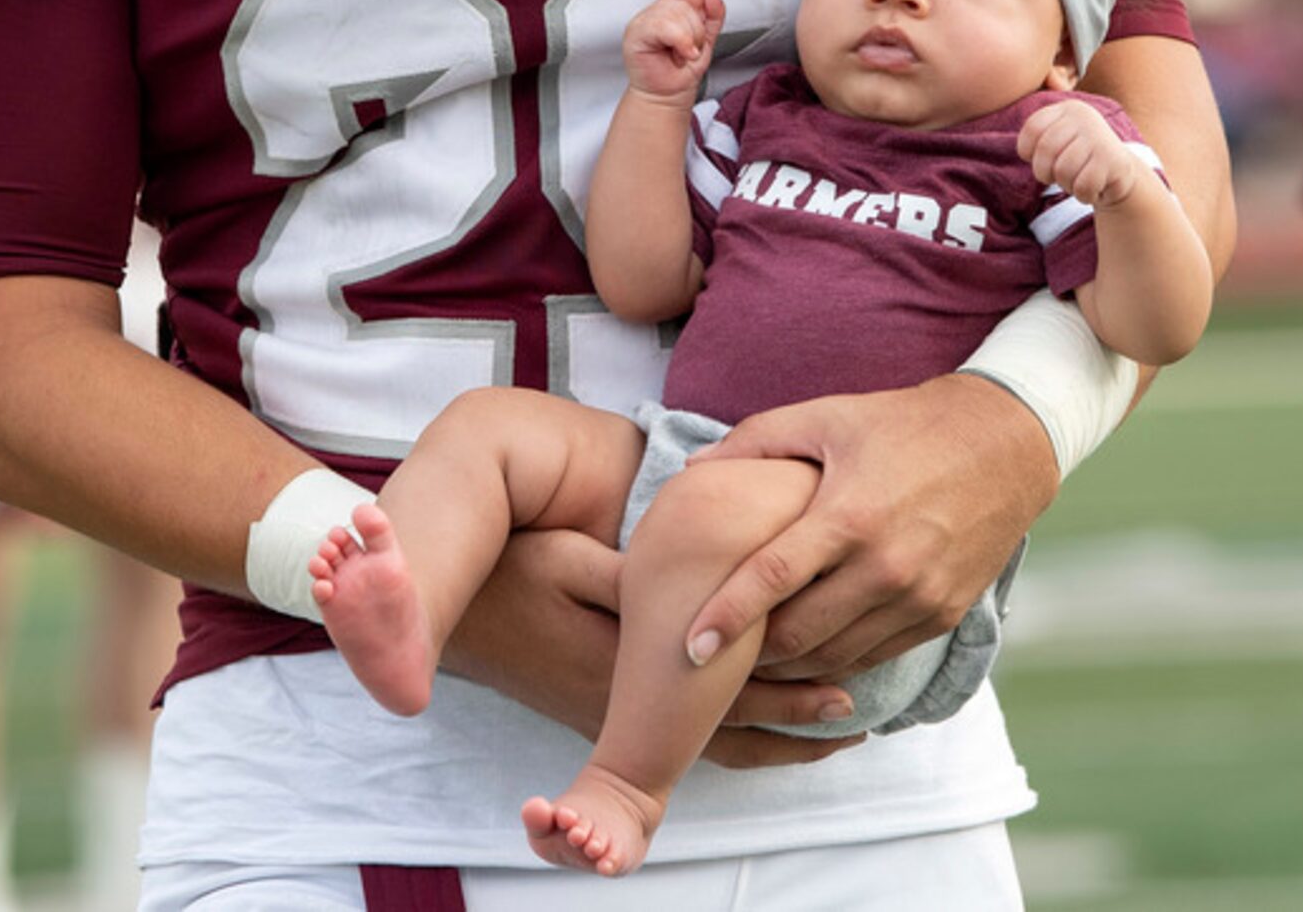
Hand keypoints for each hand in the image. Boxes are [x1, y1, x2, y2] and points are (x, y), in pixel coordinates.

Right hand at [440, 524, 856, 761]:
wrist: (450, 607)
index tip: (842, 684)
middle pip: (729, 727)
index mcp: (629, 665)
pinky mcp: (604, 709)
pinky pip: (684, 739)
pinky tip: (757, 726)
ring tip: (824, 729)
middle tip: (852, 713)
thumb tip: (706, 587)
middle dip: (793, 721)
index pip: (726, 690)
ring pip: (709, 742)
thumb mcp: (571, 560)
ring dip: (771, 737)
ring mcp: (615, 712)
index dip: (786, 690)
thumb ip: (634, 579)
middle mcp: (628, 702)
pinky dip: (732, 735)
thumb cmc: (513, 570)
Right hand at [621, 0, 724, 101]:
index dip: (697, 2)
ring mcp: (641, 22)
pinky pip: (661, 25)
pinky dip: (679, 41)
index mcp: (667, 9)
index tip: (701, 25)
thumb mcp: (706, 37)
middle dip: (696, 30)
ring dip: (688, 38)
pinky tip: (680, 55)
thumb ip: (713, 13)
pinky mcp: (634, 35)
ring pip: (673, 13)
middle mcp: (652, 13)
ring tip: (682, 54)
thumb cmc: (682, 70)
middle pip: (682, 3)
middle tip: (691, 49)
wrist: (668, 96)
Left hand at [683, 375, 1055, 681]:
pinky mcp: (942, 615)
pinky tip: (804, 657)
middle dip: (749, 655)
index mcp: (848, 515)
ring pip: (836, 657)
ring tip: (748, 664)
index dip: (726, 617)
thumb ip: (754, 441)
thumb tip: (691, 471)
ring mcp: (919, 598)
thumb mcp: (825, 416)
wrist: (1004, 444)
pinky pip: (875, 656)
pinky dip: (835, 664)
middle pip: (800, 634)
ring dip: (789, 668)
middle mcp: (886, 567)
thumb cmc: (901, 424)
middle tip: (710, 658)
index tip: (688, 647)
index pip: (772, 578)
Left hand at [1019, 100, 1145, 209]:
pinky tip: (1093, 188)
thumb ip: (1036, 133)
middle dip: (1044, 172)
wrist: (1120, 174)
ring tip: (1077, 180)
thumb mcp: (1057, 138)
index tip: (1037, 159)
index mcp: (1066, 108)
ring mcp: (1101, 137)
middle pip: (1045, 150)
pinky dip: (1083, 194)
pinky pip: (1083, 185)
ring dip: (1066, 184)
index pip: (1032, 129)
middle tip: (1055, 177)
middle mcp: (1085, 116)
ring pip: (1064, 170)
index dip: (1028, 151)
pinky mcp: (1115, 160)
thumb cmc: (1077, 157)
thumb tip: (996, 115)